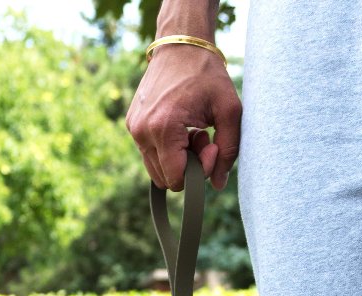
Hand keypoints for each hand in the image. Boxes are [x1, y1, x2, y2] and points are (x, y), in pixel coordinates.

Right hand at [125, 45, 240, 191]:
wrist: (180, 45)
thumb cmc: (207, 74)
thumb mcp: (229, 109)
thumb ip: (228, 149)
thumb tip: (218, 184)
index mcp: (163, 128)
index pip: (175, 179)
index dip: (196, 172)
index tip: (210, 145)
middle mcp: (142, 131)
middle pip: (164, 178)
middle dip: (186, 166)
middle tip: (201, 137)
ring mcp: (133, 129)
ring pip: (155, 169)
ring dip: (176, 158)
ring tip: (191, 131)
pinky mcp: (131, 125)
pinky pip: (149, 153)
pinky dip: (166, 147)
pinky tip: (179, 125)